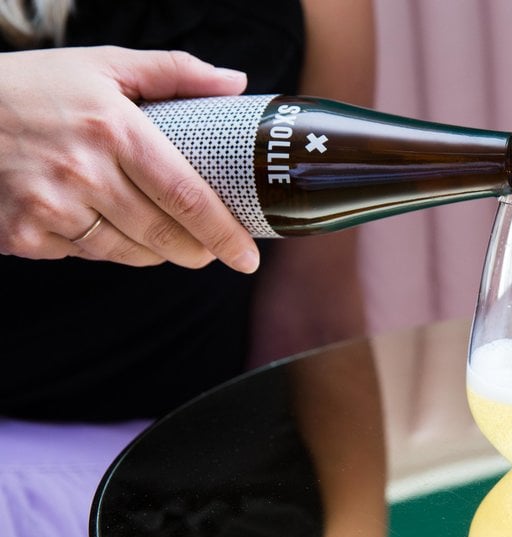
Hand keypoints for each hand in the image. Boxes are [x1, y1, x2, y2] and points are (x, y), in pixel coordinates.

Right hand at [0, 46, 259, 272]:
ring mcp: (50, 207)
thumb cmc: (35, 86)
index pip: (186, 196)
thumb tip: (236, 84)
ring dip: (156, 253)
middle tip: (214, 253)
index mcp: (113, 129)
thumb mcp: (103, 65)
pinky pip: (85, 255)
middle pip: (163, 233)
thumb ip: (174, 72)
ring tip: (167, 239)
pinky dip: (105, 247)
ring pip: (128, 252)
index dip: (223, 234)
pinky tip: (104, 225)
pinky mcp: (24, 234)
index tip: (247, 257)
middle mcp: (82, 172)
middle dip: (198, 251)